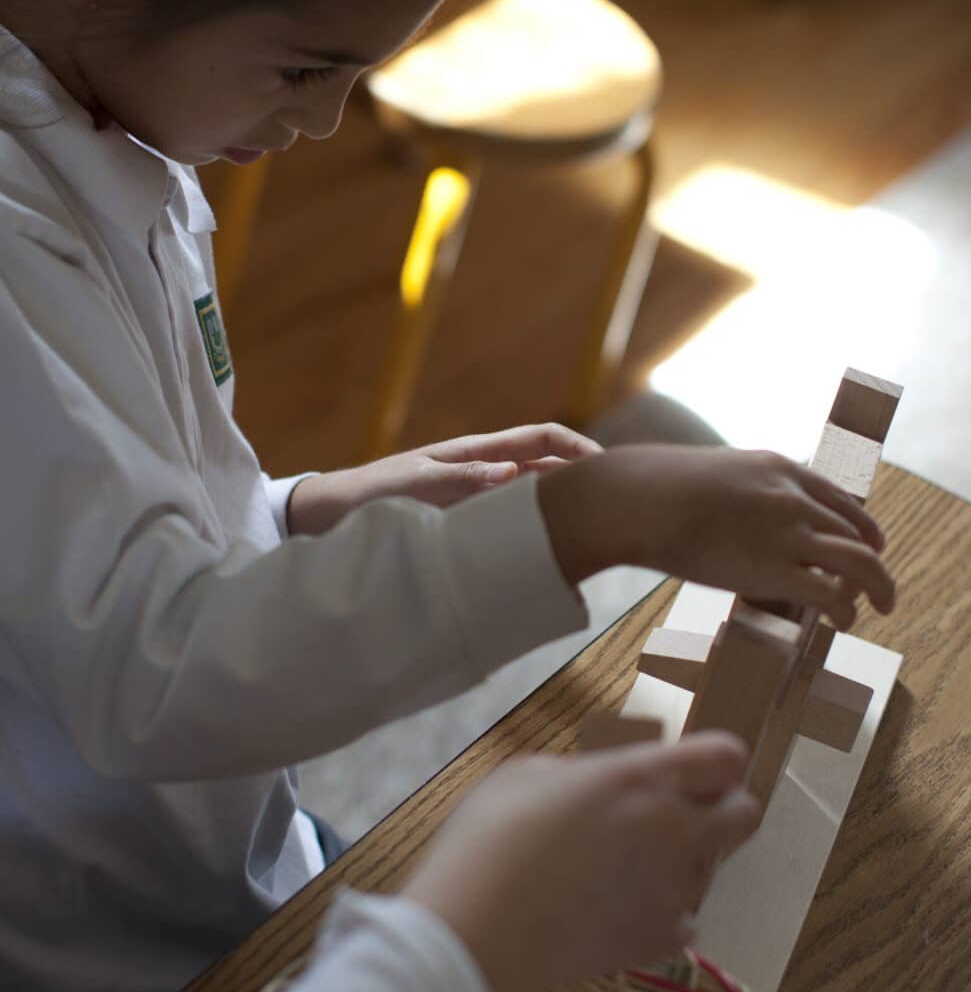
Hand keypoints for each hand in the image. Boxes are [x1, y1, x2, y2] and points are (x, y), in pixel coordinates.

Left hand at [288, 424, 600, 534]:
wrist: (329, 515)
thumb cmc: (366, 496)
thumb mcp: (411, 485)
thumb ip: (459, 478)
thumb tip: (512, 472)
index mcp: (474, 453)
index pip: (541, 439)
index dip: (578, 449)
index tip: (609, 471)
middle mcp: (482, 471)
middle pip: (547, 466)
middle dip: (584, 478)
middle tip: (620, 505)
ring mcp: (476, 496)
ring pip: (533, 495)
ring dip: (563, 507)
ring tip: (597, 532)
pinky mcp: (466, 521)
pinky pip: (511, 520)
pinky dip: (535, 529)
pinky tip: (548, 552)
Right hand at [402, 736, 758, 991]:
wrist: (477, 929)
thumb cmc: (489, 838)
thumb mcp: (528, 775)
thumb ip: (586, 774)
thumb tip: (601, 785)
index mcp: (640, 777)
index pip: (726, 756)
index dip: (715, 763)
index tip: (692, 772)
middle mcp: (672, 829)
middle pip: (746, 814)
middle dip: (724, 812)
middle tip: (680, 819)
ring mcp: (672, 889)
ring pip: (710, 871)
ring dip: (681, 868)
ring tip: (623, 875)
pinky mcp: (660, 940)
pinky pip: (684, 924)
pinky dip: (660, 919)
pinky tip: (617, 915)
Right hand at [538, 445, 894, 629]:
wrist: (643, 500)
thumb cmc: (663, 489)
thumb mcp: (720, 471)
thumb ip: (746, 490)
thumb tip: (740, 511)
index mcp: (783, 470)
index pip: (841, 499)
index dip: (863, 527)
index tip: (870, 544)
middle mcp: (796, 499)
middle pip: (858, 532)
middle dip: (873, 561)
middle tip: (876, 583)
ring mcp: (791, 535)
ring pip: (861, 563)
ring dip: (878, 587)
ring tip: (881, 606)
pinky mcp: (779, 572)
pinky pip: (833, 594)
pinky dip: (847, 611)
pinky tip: (843, 622)